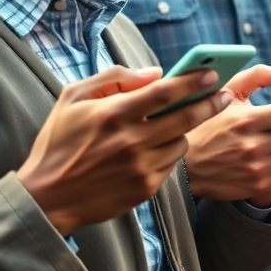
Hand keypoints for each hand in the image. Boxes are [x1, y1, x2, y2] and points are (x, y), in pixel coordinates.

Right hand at [17, 64, 232, 235]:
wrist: (46, 198)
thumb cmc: (59, 142)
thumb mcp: (73, 97)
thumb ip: (114, 78)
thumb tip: (155, 73)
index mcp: (113, 114)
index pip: (165, 92)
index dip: (192, 81)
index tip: (211, 72)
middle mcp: (131, 141)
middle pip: (185, 117)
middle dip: (210, 102)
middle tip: (224, 93)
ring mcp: (140, 166)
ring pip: (182, 142)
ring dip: (185, 130)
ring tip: (178, 123)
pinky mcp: (145, 187)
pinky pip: (172, 163)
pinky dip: (171, 151)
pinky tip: (160, 146)